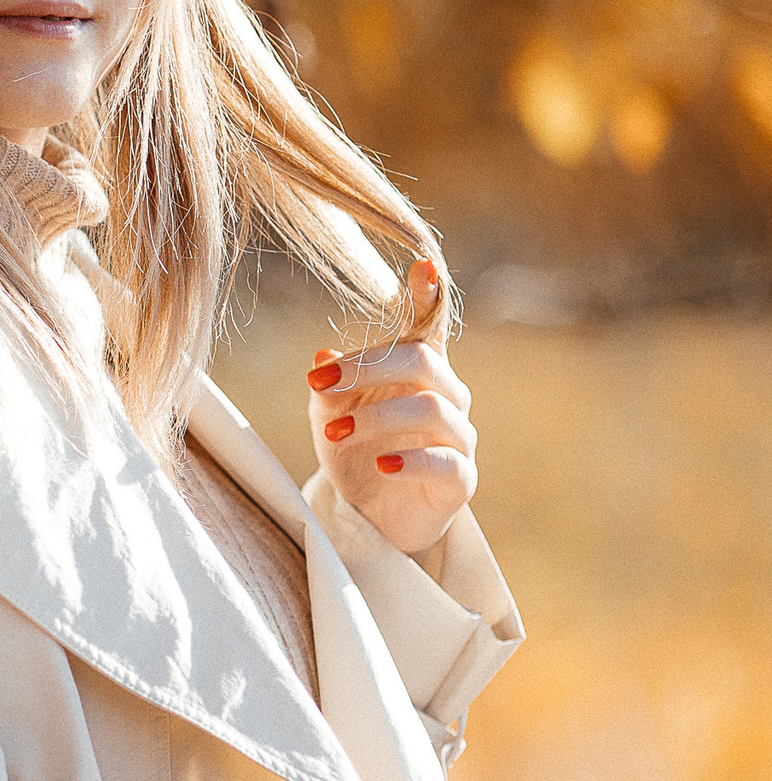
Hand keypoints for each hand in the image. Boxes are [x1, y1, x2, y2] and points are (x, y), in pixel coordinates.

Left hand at [305, 260, 475, 559]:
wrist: (370, 517)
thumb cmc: (354, 453)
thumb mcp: (328, 415)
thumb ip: (330, 387)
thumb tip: (321, 356)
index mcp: (418, 373)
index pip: (431, 327)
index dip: (429, 295)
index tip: (421, 264)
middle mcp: (447, 397)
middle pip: (423, 363)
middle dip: (369, 368)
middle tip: (319, 383)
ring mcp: (459, 438)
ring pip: (430, 409)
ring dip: (375, 417)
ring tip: (332, 432)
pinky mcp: (461, 480)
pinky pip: (446, 462)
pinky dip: (411, 460)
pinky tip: (380, 465)